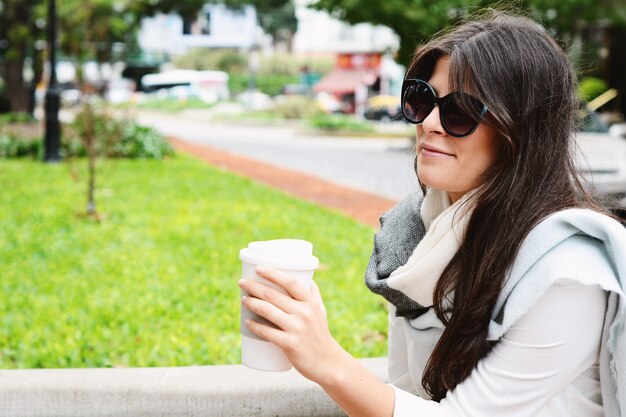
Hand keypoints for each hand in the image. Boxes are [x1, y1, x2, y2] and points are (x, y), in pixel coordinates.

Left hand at [239, 265, 347, 383]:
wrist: (327, 362)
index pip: (291, 282)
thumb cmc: (321, 334)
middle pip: (273, 295)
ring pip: (268, 311)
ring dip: (252, 303)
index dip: (273, 274)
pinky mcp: (290, 343)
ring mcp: (297, 328)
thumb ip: (313, 294)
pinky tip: (247, 322)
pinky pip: (267, 332)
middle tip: (242, 282)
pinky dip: (255, 326)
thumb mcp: (320, 311)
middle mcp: (304, 313)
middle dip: (254, 286)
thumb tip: (307, 278)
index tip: (259, 268)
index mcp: (310, 302)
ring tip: (243, 300)